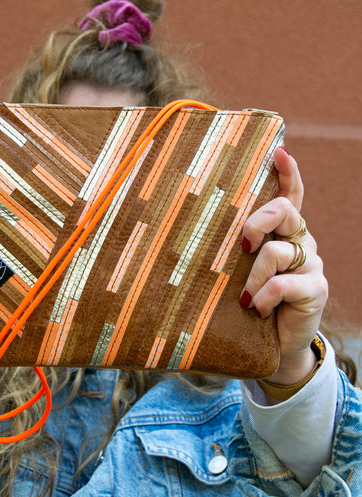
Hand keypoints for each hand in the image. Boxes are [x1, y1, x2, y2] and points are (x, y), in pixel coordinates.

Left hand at [239, 147, 328, 385]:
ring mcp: (310, 264)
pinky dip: (264, 297)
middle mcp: (300, 240)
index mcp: (281, 230)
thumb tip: (182, 224)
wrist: (270, 345)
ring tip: (245, 299)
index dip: (288, 172)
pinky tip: (256, 309)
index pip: (290, 193)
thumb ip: (226, 248)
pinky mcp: (315, 289)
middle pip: (285, 210)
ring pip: (277, 252)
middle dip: (257, 222)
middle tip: (242, 245)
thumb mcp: (233, 271)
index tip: (279, 151)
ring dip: (253, 277)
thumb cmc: (243, 302)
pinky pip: (284, 284)